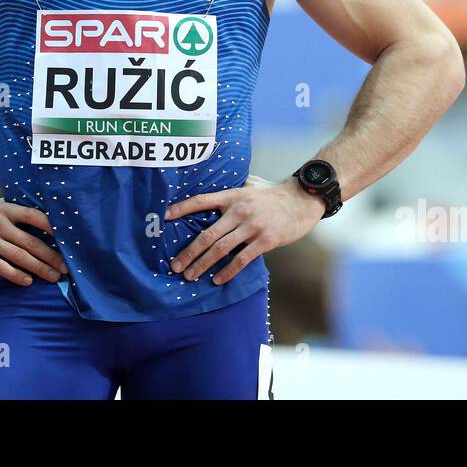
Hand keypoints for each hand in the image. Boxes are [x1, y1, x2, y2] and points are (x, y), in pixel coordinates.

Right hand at [0, 200, 68, 285]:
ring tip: (53, 277)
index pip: (32, 215)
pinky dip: (15, 274)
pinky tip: (28, 281)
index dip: (50, 225)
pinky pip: (0, 266)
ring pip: (17, 255)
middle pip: (29, 241)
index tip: (66, 238)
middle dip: (50, 255)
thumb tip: (45, 220)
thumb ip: (15, 213)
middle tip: (65, 267)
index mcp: (4, 209)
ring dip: (38, 268)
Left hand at [165, 177, 325, 284]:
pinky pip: (241, 259)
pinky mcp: (265, 240)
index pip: (201, 201)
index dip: (182, 208)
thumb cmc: (273, 196)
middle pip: (206, 234)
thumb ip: (232, 194)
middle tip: (175, 266)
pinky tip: (217, 279)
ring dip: (202, 264)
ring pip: (220, 249)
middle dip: (188, 252)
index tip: (164, 217)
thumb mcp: (250, 187)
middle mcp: (238, 210)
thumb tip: (213, 199)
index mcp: (232, 196)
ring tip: (190, 276)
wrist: (301, 200)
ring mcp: (252, 226)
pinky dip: (227, 271)